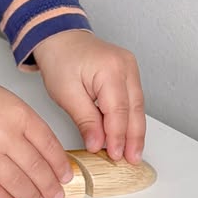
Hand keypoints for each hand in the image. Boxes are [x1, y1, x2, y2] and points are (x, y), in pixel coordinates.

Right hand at [0, 61, 71, 197]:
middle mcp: (5, 135)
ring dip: (30, 196)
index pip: (49, 147)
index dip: (60, 166)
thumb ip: (24, 124)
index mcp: (20, 115)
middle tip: (56, 196)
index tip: (65, 176)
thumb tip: (40, 151)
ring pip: (17, 184)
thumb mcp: (6, 99)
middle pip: (37, 169)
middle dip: (50, 187)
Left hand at [33, 31, 145, 163]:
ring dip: (134, 130)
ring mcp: (130, 67)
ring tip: (132, 153)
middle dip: (133, 137)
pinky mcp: (128, 72)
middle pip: (135, 109)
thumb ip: (85, 120)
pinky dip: (130, 118)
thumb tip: (98, 143)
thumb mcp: (66, 93)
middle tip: (131, 159)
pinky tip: (127, 134)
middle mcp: (126, 66)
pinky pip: (133, 99)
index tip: (114, 154)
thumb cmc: (60, 59)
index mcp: (110, 68)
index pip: (118, 110)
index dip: (117, 136)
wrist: (59, 38)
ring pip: (137, 106)